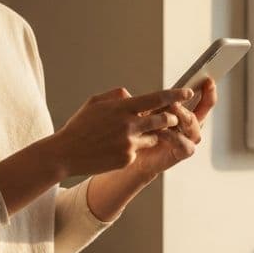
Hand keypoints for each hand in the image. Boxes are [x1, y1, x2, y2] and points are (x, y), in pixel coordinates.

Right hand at [51, 86, 194, 176]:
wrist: (66, 153)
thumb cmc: (80, 126)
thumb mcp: (96, 102)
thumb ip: (118, 96)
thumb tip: (133, 96)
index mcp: (122, 107)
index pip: (157, 98)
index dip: (175, 95)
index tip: (187, 93)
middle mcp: (129, 125)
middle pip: (163, 119)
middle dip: (170, 118)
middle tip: (170, 116)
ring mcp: (129, 144)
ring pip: (154, 137)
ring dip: (150, 135)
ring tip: (131, 134)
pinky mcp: (128, 159)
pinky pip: (140, 151)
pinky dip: (134, 148)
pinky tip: (115, 148)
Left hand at [125, 77, 217, 179]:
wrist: (125, 161)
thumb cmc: (131, 137)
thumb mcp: (131, 115)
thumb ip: (129, 103)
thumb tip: (123, 92)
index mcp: (177, 113)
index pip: (198, 100)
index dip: (206, 91)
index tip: (208, 80)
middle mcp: (183, 126)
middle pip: (203, 112)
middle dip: (206, 99)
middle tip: (190, 92)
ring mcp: (183, 140)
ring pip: (195, 127)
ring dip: (186, 116)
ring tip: (173, 108)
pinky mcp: (178, 154)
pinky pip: (186, 145)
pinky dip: (175, 137)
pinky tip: (162, 132)